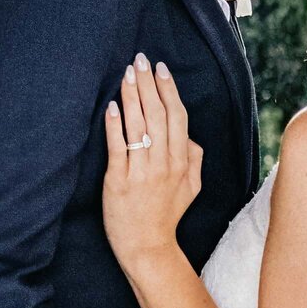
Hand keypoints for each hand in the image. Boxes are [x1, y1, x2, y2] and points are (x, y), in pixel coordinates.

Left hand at [103, 52, 202, 267]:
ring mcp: (141, 172)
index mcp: (182, 162)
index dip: (169, 90)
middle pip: (158, 115)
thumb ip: (194, 158)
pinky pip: (118, 147)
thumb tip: (190, 136)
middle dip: (148, 84)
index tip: (161, 69)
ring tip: (126, 74)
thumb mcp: (192, 188)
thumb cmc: (167, 215)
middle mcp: (164, 163)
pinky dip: (115, 125)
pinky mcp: (119, 181)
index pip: (177, 117)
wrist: (147, 247)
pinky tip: (111, 106)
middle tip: (140, 60)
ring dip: (132, 97)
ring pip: (139, 126)